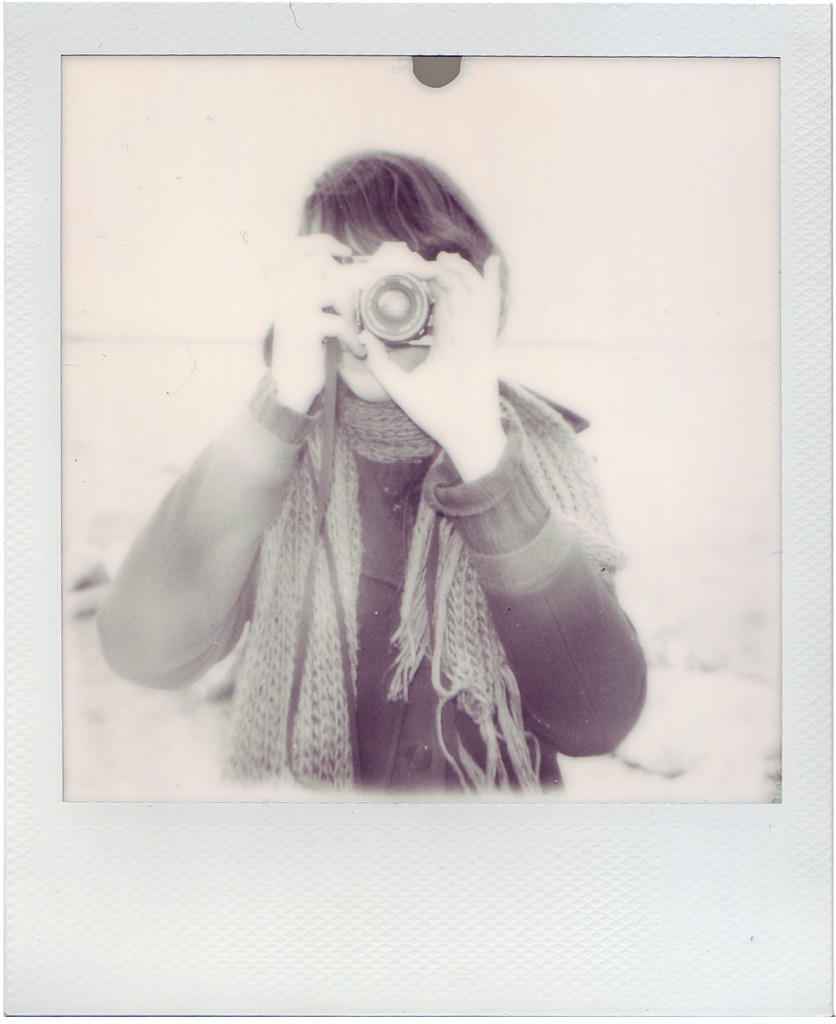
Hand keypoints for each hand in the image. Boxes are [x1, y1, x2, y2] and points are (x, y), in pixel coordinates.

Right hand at [263, 234, 363, 412]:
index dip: (325, 243)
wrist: (289, 382)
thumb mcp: (309, 314)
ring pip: (335, 287)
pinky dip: (353, 338)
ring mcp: (294, 306)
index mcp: (285, 284)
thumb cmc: (305, 348)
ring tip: (351, 328)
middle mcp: (286, 290)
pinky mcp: (305, 327)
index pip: (300, 247)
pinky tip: (355, 351)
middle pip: (323, 261)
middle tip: (353, 305)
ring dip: (350, 308)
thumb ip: (322, 291)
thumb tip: (355, 272)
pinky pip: (340, 322)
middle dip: (347, 281)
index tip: (345, 252)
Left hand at [363, 250, 505, 481]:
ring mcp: (475, 337)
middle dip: (440, 273)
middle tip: (423, 261)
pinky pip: (490, 308)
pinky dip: (491, 285)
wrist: (462, 433)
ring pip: (470, 294)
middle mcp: (462, 336)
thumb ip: (380, 363)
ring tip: (443, 259)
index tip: (412, 273)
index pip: (438, 306)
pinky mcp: (486, 342)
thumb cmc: (436, 414)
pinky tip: (491, 263)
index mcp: (444, 343)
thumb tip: (363, 338)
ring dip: (458, 273)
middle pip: (454, 294)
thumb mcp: (399, 385)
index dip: (427, 286)